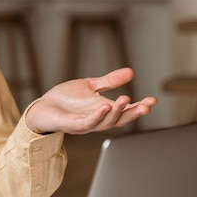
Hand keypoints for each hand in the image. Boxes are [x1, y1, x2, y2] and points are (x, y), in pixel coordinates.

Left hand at [26, 67, 156, 134]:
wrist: (43, 106)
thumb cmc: (66, 99)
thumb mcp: (91, 86)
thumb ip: (109, 81)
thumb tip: (130, 72)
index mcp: (104, 110)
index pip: (125, 110)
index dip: (139, 106)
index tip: (152, 100)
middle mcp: (97, 119)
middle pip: (120, 119)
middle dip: (134, 113)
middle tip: (146, 105)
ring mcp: (85, 124)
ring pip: (106, 122)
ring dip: (117, 112)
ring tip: (125, 100)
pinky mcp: (72, 125)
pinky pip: (87, 122)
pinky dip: (97, 116)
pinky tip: (104, 107)